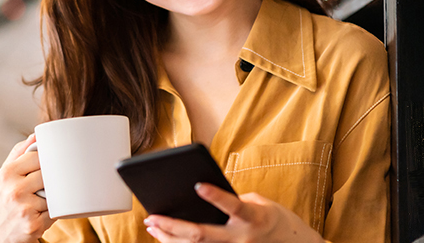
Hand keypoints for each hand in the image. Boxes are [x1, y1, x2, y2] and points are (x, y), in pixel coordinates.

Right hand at [0, 134, 54, 242]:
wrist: (2, 233)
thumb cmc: (6, 198)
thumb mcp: (6, 175)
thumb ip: (19, 153)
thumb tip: (36, 134)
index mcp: (7, 173)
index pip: (38, 157)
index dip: (46, 161)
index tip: (49, 163)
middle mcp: (13, 190)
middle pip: (48, 175)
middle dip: (50, 179)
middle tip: (45, 185)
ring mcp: (24, 208)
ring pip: (54, 193)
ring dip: (53, 197)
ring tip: (40, 201)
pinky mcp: (33, 225)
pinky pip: (55, 212)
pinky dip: (53, 212)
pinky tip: (41, 214)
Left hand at [143, 183, 323, 242]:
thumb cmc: (271, 218)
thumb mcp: (259, 203)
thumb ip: (233, 200)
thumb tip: (199, 197)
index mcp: (254, 218)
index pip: (234, 207)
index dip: (216, 197)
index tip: (198, 185)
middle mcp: (242, 238)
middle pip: (202, 234)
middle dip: (174, 226)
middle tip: (152, 217)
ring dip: (170, 237)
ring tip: (152, 226)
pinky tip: (165, 237)